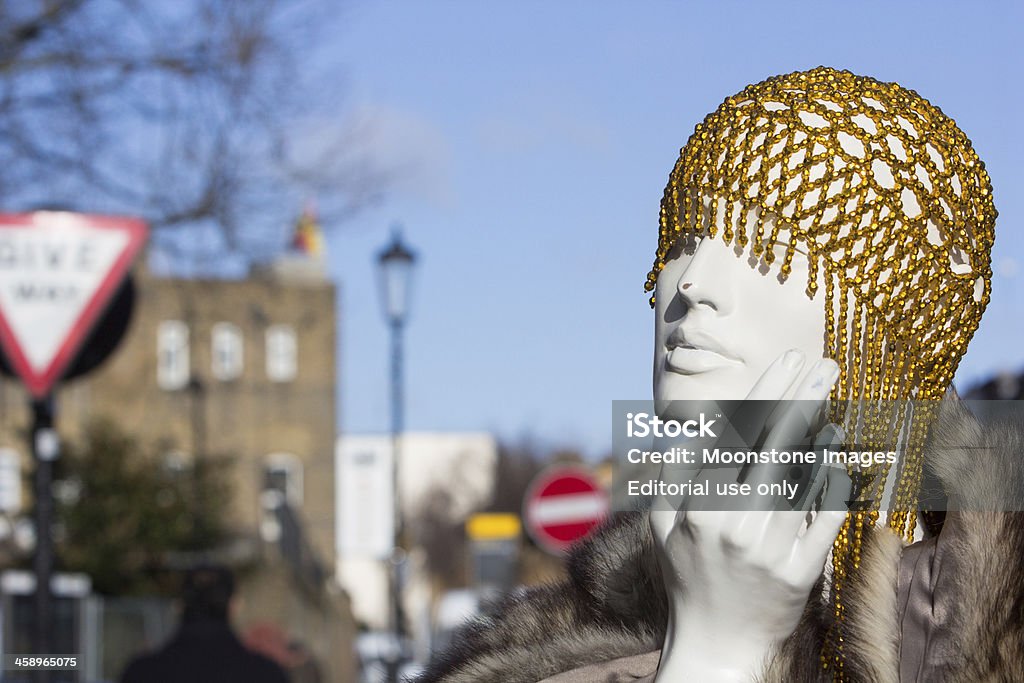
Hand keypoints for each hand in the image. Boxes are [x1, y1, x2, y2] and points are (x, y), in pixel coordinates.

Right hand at [650, 350, 850, 681]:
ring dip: (817, 428)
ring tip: (831, 392)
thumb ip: (670, 475)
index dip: (765, 393)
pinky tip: (839, 451)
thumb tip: (683, 428)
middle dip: (798, 396)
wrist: (713, 644)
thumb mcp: (661, 526)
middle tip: (823, 361)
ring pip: (797, 475)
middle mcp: (728, 523)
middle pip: (770, 444)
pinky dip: (832, 483)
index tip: (787, 362)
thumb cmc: (687, 575)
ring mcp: (764, 549)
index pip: (735, 435)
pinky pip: (821, 520)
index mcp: (695, 505)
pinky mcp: (796, 574)